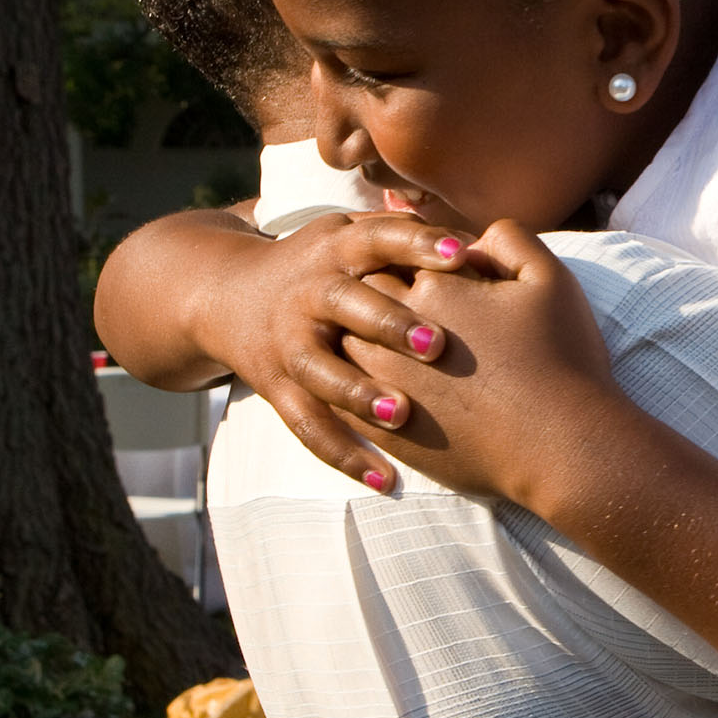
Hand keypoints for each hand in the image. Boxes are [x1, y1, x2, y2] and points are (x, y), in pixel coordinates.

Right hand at [199, 212, 476, 488]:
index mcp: (337, 249)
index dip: (417, 244)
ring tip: (403, 414)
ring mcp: (289, 342)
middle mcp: (308, 292)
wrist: (229, 296)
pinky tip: (386, 481)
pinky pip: (308, 425)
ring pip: (319, 370)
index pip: (378, 238)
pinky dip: (345, 454)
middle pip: (344, 303)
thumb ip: (410, 239)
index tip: (463, 255)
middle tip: (438, 344)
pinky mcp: (278, 388)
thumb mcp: (355, 237)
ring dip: (358, 393)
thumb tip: (488, 242)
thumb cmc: (326, 267)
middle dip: (388, 322)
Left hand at [342, 222, 630, 511]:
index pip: (394, 254)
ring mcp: (385, 383)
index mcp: (431, 287)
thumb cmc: (561, 359)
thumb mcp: (550, 279)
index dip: (409, 259)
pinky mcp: (387, 430)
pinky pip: (346, 402)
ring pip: (345, 349)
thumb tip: (476, 235)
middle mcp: (394, 332)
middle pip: (361, 298)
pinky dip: (353, 391)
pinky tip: (377, 391)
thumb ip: (510, 239)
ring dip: (360, 342)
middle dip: (376, 297)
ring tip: (389, 348)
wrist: (561, 445)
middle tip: (402, 307)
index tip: (430, 273)